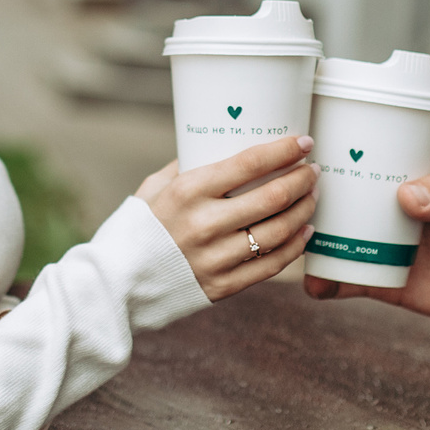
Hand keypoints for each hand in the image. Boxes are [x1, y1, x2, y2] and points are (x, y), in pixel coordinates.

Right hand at [136, 136, 317, 300]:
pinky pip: (270, 266)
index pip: (249, 164)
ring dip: (304, 211)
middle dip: (302, 180)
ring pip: (278, 232)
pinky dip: (295, 247)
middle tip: (313, 171)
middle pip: (272, 197)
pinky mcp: (222, 286)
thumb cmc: (137, 227)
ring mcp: (215, 258)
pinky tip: (304, 232)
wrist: (116, 283)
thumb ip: (187, 166)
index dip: (283, 151)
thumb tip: (220, 144)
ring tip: (312, 197)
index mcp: (188, 191)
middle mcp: (204, 223)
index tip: (304, 143)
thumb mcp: (155, 186)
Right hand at [301, 156, 429, 326]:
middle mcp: (391, 206)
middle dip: (310, 196)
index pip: (366, 155)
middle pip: (341, 197)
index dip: (335, 149)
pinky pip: (351, 281)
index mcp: (410, 173)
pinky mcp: (389, 281)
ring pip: (337, 238)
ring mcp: (386, 243)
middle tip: (286, 195)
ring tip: (291, 237)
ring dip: (312, 239)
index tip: (302, 147)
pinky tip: (314, 285)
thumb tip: (408, 196)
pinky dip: (330, 284)